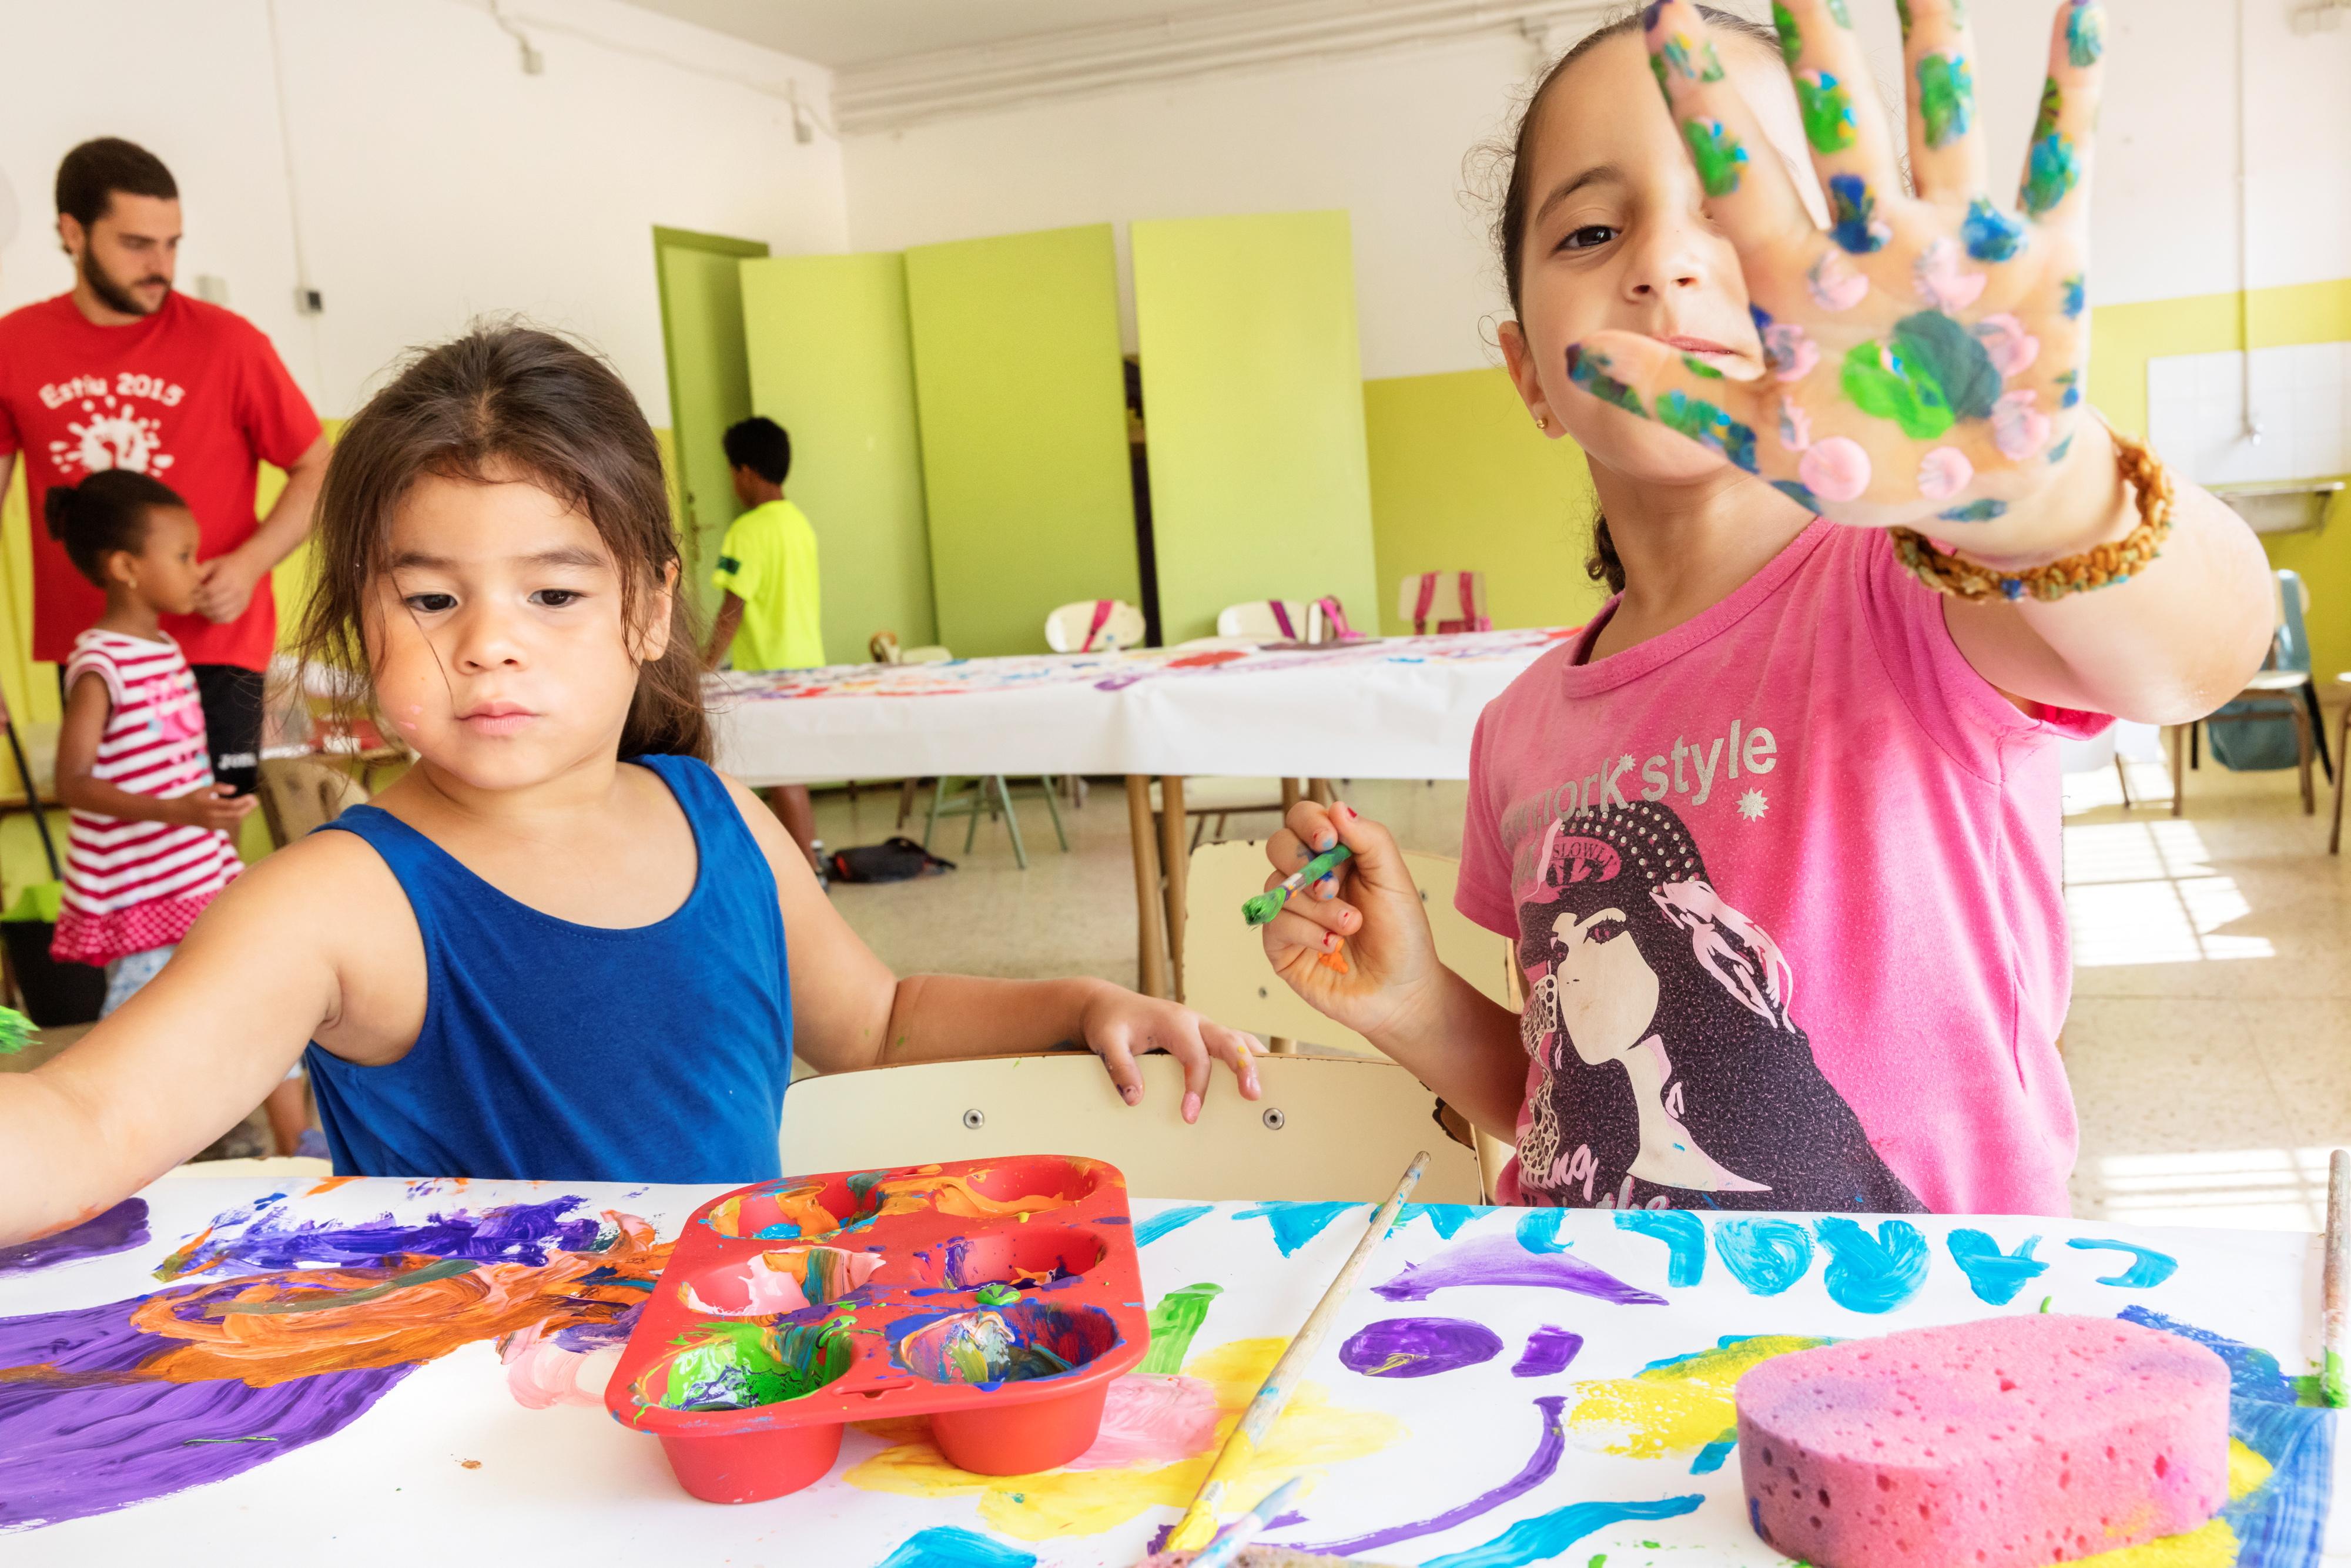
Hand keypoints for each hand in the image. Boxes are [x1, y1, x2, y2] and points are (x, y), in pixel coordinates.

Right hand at [172, 785, 256, 832]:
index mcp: (209, 805)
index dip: (244, 801)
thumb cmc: (190, 798)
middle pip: (235, 815)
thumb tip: (234, 789)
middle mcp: (211, 816)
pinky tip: (240, 811)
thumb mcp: (202, 789)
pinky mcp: (211, 828)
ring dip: (244, 814)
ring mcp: (211, 824)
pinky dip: (236, 818)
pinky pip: (228, 824)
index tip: (252, 796)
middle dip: (248, 809)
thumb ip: (218, 788)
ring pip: (233, 822)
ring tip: (250, 806)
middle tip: (255, 802)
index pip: (231, 805)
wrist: (175, 812)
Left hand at [193, 550, 266, 623]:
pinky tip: (210, 612)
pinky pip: (227, 619)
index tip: (189, 593)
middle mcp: (236, 591)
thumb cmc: (227, 564)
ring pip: (219, 614)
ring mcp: (240, 601)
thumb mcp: (212, 563)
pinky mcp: (242, 607)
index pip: (209, 592)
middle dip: (198, 605)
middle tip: (190, 603)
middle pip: (213, 604)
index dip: (196, 595)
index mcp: (227, 579)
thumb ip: (199, 573)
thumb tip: (186, 584)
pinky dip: (216, 618)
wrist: (250, 566)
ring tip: (199, 608)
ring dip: (205, 613)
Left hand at [1076, 984, 1264, 1124]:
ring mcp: (1201, 1026)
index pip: (1196, 1056)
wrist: (1108, 1005)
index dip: (1197, 1087)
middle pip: (1229, 1041)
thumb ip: (1119, 1067)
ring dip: (1252, 1061)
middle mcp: (1194, 1021)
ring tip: (1264, 1086)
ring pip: (1237, 1038)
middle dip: (1244, 1067)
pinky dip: (1246, 1056)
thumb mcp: (1106, 1042)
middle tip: (1253, 1095)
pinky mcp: (1202, 1033)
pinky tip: (1255, 1075)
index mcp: (1174, 1021)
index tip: (1190, 1114)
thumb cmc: (1110, 1022)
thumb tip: (1135, 1098)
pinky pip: (1231, 1042)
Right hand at [1260, 801, 1444, 1045]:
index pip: (1303, 820)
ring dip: (1318, 908)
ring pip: (1277, 887)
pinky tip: (1334, 946)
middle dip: (1304, 863)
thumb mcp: (1393, 880)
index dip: (1309, 823)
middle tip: (1334, 887)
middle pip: (1278, 845)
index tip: (1329, 841)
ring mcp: (1291, 912)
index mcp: (1335, 856)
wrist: (1402, 992)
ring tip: (1351, 926)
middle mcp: (1308, 879)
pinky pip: (1275, 923)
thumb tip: (1336, 807)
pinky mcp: (1280, 946)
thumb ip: (1369, 839)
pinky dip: (1308, 933)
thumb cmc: (1401, 936)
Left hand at [1570, 0, 2103, 533]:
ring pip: (1941, 121)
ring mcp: (1955, 243)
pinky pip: (2055, 162)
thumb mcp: (1755, 435)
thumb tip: (1574, 354)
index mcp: (1799, 279)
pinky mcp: (2036, 260)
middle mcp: (1872, 242)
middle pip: (1837, 124)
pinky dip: (2070, 94)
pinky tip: (2076, 15)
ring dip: (1935, 46)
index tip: (1660, 22)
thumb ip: (1671, 392)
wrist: (1964, 492)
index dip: (1703, 102)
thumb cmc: (1860, 461)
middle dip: (1816, 45)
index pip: (1737, 175)